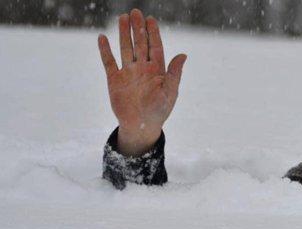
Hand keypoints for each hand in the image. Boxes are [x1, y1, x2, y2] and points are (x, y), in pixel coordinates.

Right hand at [98, 9, 186, 156]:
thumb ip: (174, 73)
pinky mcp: (114, 80)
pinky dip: (105, 50)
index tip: (150, 19)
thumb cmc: (159, 111)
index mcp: (157, 70)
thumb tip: (183, 55)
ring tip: (122, 18)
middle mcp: (142, 68)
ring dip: (123, 34)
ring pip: (125, 49)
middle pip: (140, 44)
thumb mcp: (170, 93)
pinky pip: (109, 62)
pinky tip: (102, 37)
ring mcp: (128, 73)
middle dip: (138, 28)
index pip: (155, 47)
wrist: (140, 126)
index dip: (153, 33)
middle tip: (135, 12)